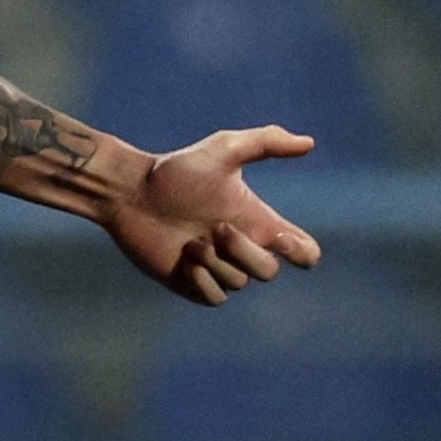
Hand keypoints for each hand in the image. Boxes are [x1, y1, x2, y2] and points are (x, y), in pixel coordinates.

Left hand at [107, 126, 323, 304]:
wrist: (131, 192)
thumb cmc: (176, 170)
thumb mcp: (223, 149)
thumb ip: (266, 142)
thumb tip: (309, 144)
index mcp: (256, 221)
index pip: (299, 250)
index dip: (303, 254)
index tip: (285, 240)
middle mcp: (241, 248)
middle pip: (269, 271)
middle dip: (245, 251)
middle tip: (217, 228)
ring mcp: (218, 269)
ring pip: (239, 283)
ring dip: (215, 261)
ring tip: (190, 240)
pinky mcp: (193, 284)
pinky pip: (216, 298)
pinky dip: (204, 282)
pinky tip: (185, 261)